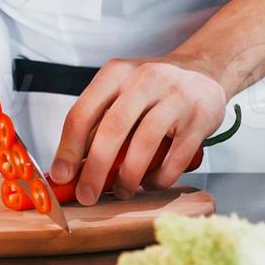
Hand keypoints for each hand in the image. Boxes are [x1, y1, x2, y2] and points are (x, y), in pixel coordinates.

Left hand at [50, 57, 228, 204]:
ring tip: (123, 190)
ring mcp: (176, 96)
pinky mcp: (200, 116)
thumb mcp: (121, 93)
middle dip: (95, 169)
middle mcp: (145, 79)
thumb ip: (98, 123)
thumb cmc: (153, 89)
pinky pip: (176, 156)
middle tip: (87, 194)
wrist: (203, 70)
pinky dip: (160, 177)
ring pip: (145, 143)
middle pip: (113, 128)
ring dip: (129, 176)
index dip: (68, 148)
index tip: (61, 176)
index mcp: (117, 73)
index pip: (83, 112)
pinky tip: (152, 182)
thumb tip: (72, 168)